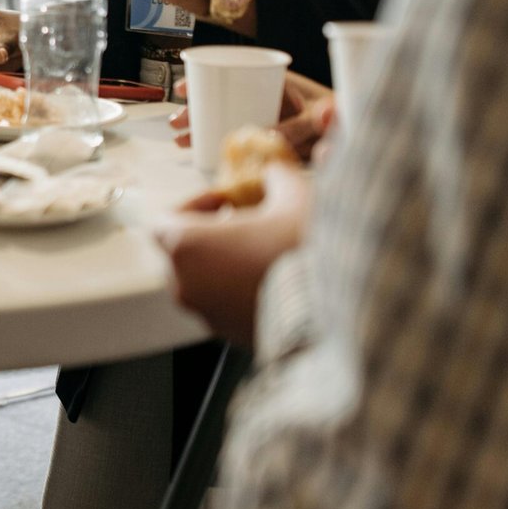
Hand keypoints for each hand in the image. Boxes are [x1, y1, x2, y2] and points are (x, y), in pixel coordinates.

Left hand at [155, 163, 311, 345]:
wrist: (343, 309)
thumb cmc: (306, 247)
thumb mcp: (293, 195)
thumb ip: (276, 177)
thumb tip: (275, 172)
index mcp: (186, 246)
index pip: (164, 220)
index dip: (194, 205)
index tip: (224, 200)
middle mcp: (185, 284)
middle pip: (179, 252)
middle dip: (208, 235)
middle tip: (244, 223)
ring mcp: (205, 314)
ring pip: (200, 281)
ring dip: (222, 264)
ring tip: (261, 251)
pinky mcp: (229, 335)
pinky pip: (222, 306)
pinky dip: (237, 291)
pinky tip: (273, 277)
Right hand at [169, 71, 336, 161]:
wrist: (362, 135)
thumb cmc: (345, 120)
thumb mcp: (322, 121)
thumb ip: (301, 127)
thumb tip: (269, 136)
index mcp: (280, 84)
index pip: (235, 75)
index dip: (206, 79)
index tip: (185, 89)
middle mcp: (269, 100)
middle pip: (224, 99)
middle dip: (196, 110)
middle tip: (176, 123)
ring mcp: (269, 120)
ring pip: (226, 120)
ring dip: (202, 128)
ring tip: (181, 141)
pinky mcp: (270, 142)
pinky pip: (238, 141)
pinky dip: (218, 145)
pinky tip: (201, 153)